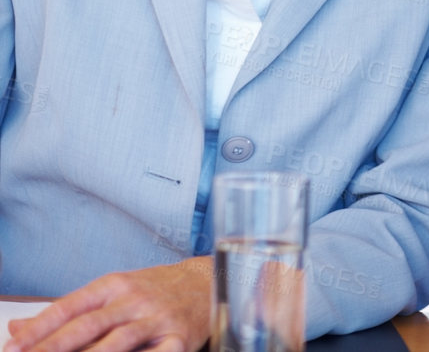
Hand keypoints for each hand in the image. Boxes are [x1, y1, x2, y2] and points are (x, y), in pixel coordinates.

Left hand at [5, 259, 211, 351]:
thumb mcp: (112, 291)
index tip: (12, 347)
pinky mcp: (180, 339)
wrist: (211, 281)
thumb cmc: (155, 289)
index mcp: (114, 285)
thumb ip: (68, 312)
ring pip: (118, 342)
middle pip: (88, 326)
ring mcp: (158, 319)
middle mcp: (135, 299)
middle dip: (53, 347)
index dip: (39, 328)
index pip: (69, 307)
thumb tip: (17, 328)